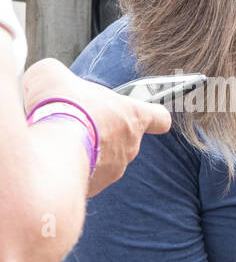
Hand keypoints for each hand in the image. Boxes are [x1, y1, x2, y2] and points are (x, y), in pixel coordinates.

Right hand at [22, 58, 171, 196]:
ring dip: (84, 149)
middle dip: (99, 129)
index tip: (140, 111)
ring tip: (58, 140)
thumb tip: (50, 80)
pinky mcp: (95, 187)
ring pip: (103, 158)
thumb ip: (58, 75)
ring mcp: (114, 169)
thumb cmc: (62, 108)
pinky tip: (53, 158)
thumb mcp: (52, 74)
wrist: (53, 150)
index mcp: (132, 116)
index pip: (159, 118)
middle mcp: (130, 145)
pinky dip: (71, 167)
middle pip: (122, 136)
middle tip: (73, 121)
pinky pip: (86, 174)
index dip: (151, 114)